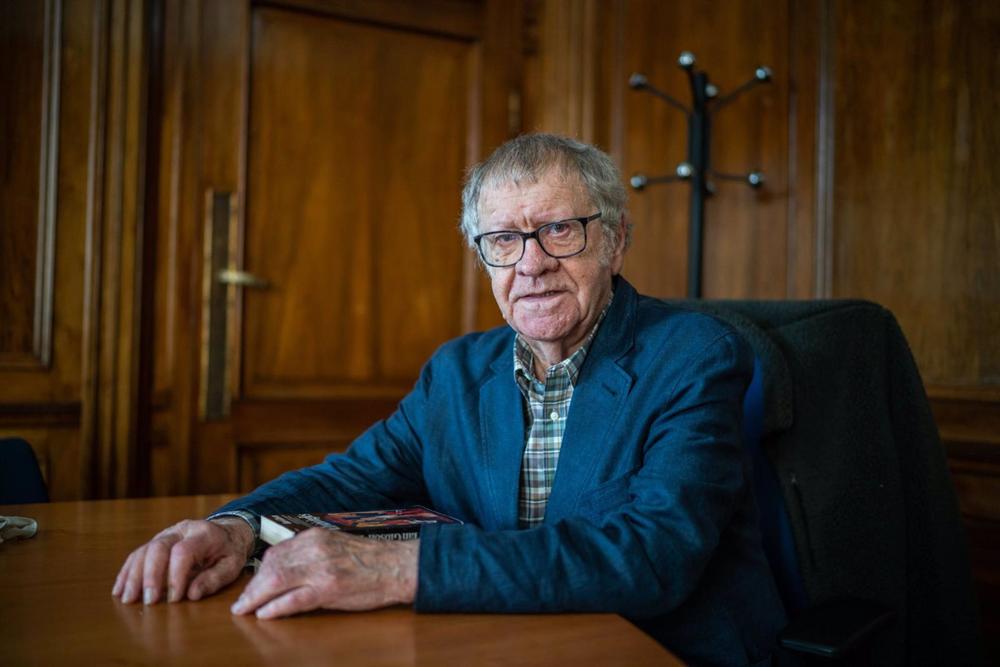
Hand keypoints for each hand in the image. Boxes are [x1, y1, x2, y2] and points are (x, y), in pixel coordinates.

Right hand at [112, 518, 254, 604]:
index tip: (175, 598)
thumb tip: (192, 595)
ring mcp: (166, 534)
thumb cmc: (229, 551)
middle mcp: (181, 530)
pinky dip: (127, 572)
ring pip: (144, 551)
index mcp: (203, 534)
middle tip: (149, 601)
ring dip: (133, 576)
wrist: (226, 532)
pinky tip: (119, 590)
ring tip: (128, 599)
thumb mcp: (232, 565)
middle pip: (158, 548)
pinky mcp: (156, 541)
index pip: (183, 551)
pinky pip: (137, 554)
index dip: (176, 575)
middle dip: (151, 576)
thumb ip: (214, 579)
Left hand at [230, 528, 418, 618]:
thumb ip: (312, 554)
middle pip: (271, 566)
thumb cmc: (370, 561)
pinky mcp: (329, 588)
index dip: (259, 571)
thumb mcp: (337, 547)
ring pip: (276, 580)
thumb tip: (285, 569)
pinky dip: (276, 607)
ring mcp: (321, 568)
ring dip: (256, 598)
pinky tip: (265, 614)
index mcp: (316, 538)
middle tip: (242, 603)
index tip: (251, 585)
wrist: (398, 566)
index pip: (276, 553)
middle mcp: (315, 549)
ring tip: (246, 610)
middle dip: (252, 587)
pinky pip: (294, 598)